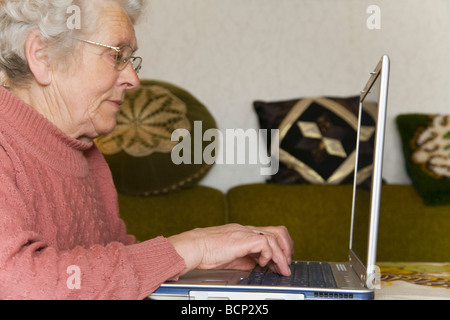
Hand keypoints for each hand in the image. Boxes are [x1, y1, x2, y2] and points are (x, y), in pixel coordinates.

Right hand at [168, 224, 293, 276]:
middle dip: (287, 249)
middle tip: (286, 264)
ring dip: (281, 256)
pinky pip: (265, 243)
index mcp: (245, 233)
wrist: (193, 247)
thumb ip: (247, 257)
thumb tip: (259, 265)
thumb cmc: (206, 252)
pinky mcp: (242, 239)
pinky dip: (268, 255)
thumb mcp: (232, 256)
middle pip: (278, 231)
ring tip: (281, 268)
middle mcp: (248, 230)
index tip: (281, 261)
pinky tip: (263, 263)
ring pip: (275, 237)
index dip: (281, 247)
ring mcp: (245, 232)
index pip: (271, 233)